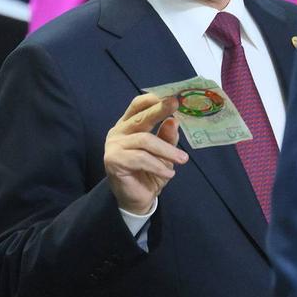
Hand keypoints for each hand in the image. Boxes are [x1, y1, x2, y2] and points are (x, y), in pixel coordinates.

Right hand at [104, 93, 187, 213]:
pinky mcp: (113, 160)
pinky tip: (168, 173)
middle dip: (159, 110)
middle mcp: (119, 132)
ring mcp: (114, 145)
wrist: (136, 200)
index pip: (138, 105)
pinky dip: (157, 165)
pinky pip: (140, 158)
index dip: (152, 99)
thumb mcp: (164, 153)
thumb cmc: (150, 172)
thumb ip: (167, 137)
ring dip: (166, 150)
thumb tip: (174, 120)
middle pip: (140, 117)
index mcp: (129, 125)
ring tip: (182, 159)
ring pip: (144, 140)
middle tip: (176, 104)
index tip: (171, 95)